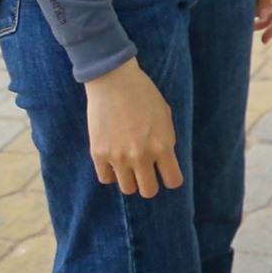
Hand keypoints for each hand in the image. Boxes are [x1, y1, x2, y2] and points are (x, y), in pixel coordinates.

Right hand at [85, 59, 181, 198]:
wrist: (114, 81)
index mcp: (163, 145)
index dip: (171, 178)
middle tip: (146, 171)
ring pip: (127, 189)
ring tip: (128, 164)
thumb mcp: (165, 116)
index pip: (173, 181)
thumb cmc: (144, 94)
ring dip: (130, 179)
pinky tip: (114, 160)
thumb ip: (165, 141)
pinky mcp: (98, 154)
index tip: (166, 173)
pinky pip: (106, 179)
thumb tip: (163, 162)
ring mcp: (118, 157)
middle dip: (149, 183)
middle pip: (148, 191)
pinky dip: (111, 173)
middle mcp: (141, 156)